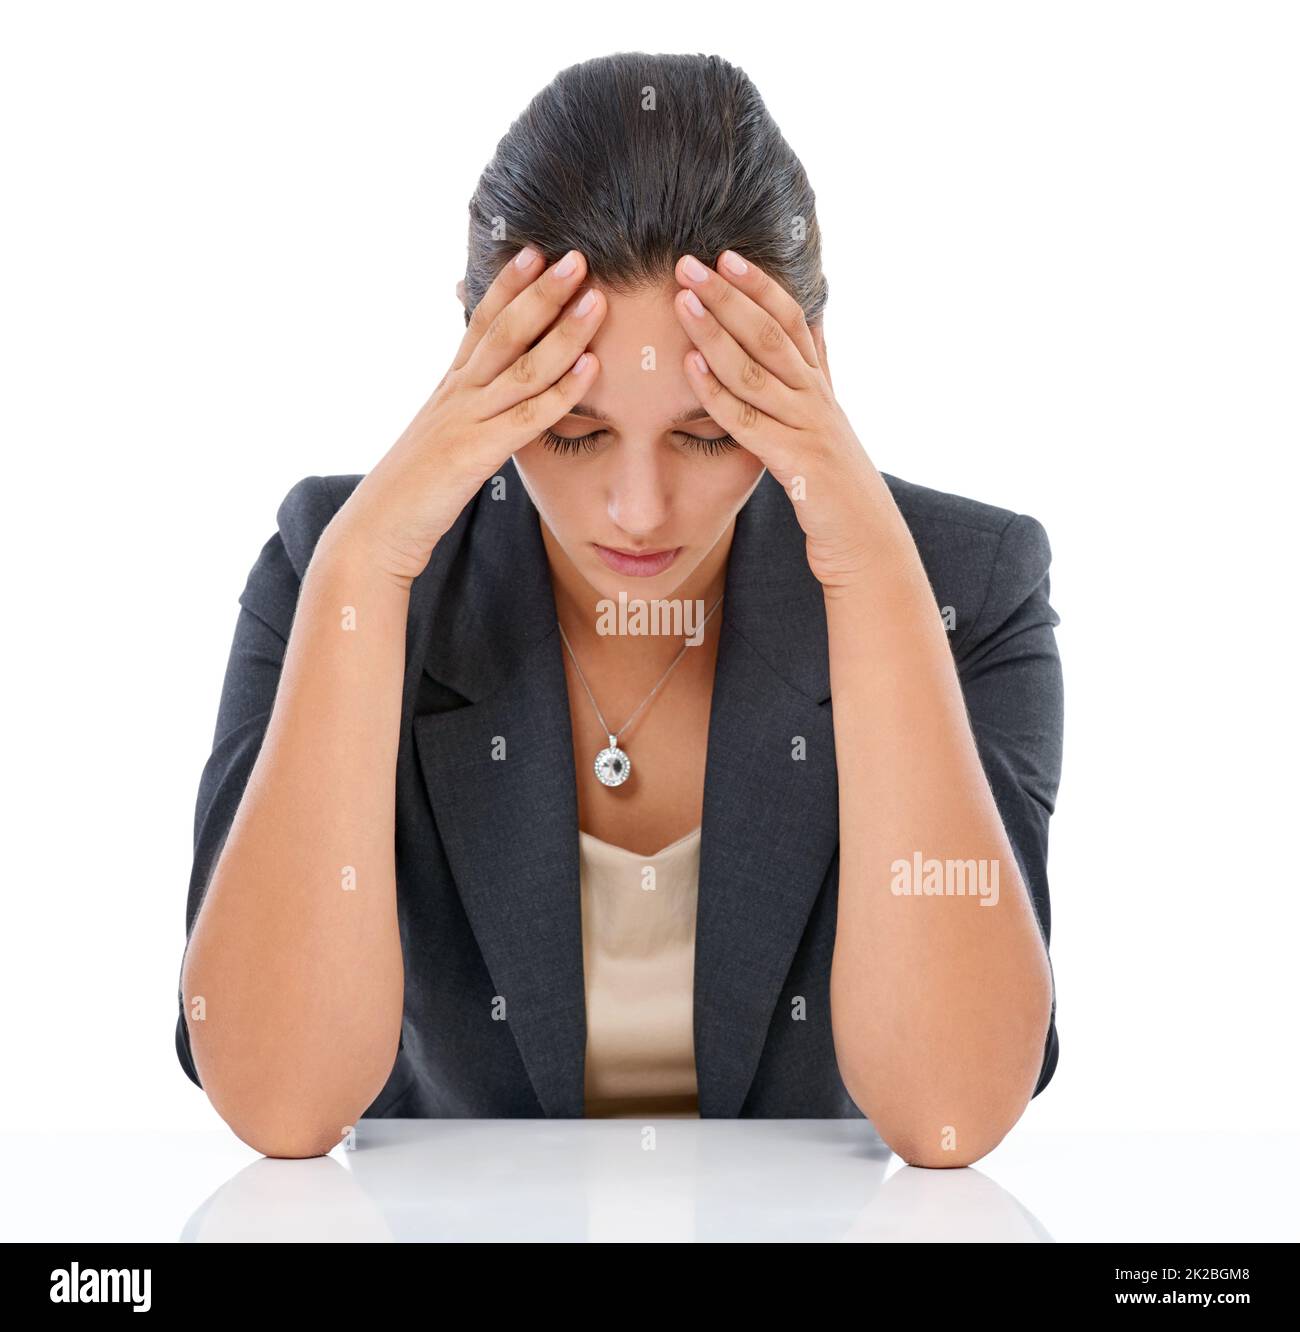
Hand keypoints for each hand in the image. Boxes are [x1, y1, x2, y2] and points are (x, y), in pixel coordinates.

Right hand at [331, 246, 607, 585]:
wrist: (377, 530)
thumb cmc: (414, 490)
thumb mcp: (440, 437)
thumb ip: (465, 411)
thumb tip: (483, 393)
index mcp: (450, 387)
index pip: (480, 323)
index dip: (508, 285)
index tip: (534, 250)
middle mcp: (458, 393)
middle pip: (504, 330)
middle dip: (541, 291)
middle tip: (577, 256)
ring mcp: (466, 420)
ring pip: (522, 365)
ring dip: (563, 330)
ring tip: (596, 298)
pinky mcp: (476, 453)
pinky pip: (527, 416)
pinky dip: (562, 390)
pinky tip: (591, 368)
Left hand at [671, 251, 893, 589]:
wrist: (867, 546)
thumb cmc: (837, 490)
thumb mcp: (826, 425)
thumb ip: (816, 375)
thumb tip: (814, 324)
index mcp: (820, 388)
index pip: (792, 320)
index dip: (760, 285)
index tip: (727, 254)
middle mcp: (817, 400)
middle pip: (771, 333)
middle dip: (728, 294)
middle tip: (688, 262)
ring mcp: (808, 429)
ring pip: (757, 369)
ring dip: (716, 331)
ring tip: (681, 300)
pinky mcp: (796, 464)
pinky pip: (748, 422)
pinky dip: (717, 392)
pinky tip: (690, 368)